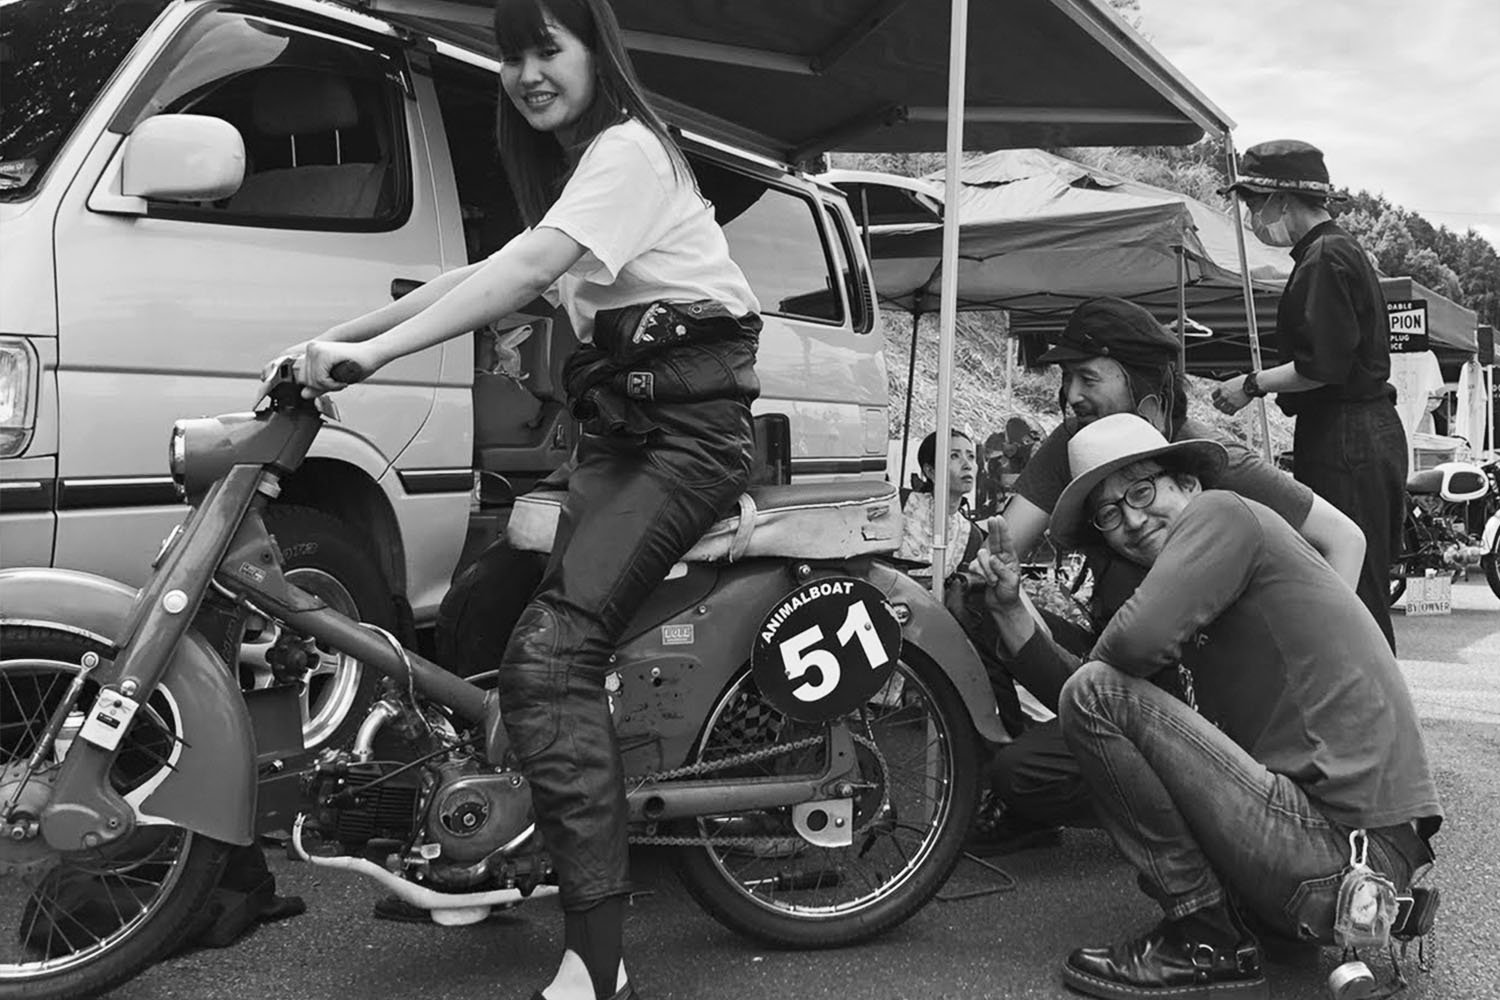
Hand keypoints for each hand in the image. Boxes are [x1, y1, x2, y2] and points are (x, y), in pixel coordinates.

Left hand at [257, 340, 381, 402]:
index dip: (274, 373)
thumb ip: (318, 386)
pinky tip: (341, 375)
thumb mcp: (335, 379)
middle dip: (321, 386)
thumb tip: (303, 394)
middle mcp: (309, 351)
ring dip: (328, 384)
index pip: (292, 370)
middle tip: (338, 380)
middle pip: (303, 380)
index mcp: (311, 355)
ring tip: (342, 376)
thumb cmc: (357, 365)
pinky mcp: (319, 353)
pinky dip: (331, 382)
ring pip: (311, 381)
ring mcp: (313, 351)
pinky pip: (320, 378)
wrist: (372, 352)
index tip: (260, 379)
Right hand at [973, 515, 1023, 611]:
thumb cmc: (1010, 594)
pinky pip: (975, 566)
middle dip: (993, 529)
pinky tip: (987, 580)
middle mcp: (999, 559)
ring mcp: (988, 564)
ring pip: (981, 556)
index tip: (999, 519)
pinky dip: (980, 574)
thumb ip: (1002, 569)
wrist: (1002, 605)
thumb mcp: (1012, 582)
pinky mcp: (980, 571)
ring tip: (994, 580)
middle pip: (994, 540)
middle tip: (992, 520)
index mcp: (1010, 559)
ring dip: (987, 569)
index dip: (1002, 529)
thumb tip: (993, 559)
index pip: (1006, 541)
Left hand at [1211, 375, 1251, 414]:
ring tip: (1227, 409)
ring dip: (1224, 410)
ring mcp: (1229, 401)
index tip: (1218, 400)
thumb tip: (1222, 394)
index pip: (1213, 396)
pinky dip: (1231, 413)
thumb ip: (1225, 389)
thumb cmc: (1243, 381)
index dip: (1216, 398)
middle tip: (1221, 406)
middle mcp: (1223, 395)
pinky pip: (1230, 412)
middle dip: (1218, 405)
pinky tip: (1232, 412)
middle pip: (1215, 404)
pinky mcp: (1236, 406)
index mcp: (1221, 388)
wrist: (1252, 384)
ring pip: (1222, 410)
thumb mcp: (1230, 383)